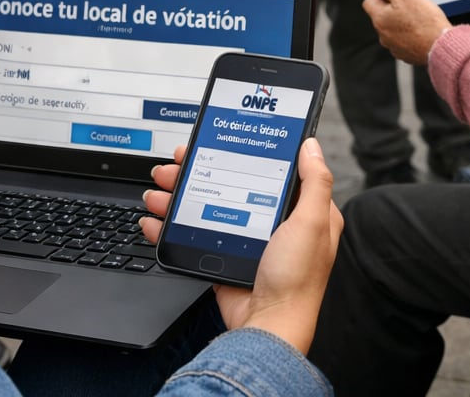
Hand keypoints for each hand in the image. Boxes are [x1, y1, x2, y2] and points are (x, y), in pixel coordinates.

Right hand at [142, 141, 342, 354]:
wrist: (267, 327)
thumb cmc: (297, 280)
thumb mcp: (311, 223)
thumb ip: (315, 183)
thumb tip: (310, 146)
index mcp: (300, 211)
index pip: (269, 169)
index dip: (242, 153)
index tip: (216, 142)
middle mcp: (273, 222)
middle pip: (229, 184)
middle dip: (196, 173)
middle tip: (173, 167)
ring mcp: (246, 239)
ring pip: (206, 206)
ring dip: (177, 197)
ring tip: (157, 192)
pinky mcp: (224, 256)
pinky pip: (193, 235)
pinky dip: (171, 226)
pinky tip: (154, 220)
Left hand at [361, 0, 451, 65]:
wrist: (440, 46)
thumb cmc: (425, 23)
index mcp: (379, 18)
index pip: (369, 1)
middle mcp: (383, 34)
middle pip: (382, 15)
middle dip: (393, 8)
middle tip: (410, 4)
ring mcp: (393, 45)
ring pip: (393, 28)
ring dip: (401, 22)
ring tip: (418, 17)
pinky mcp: (405, 53)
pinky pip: (403, 40)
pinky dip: (409, 34)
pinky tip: (421, 30)